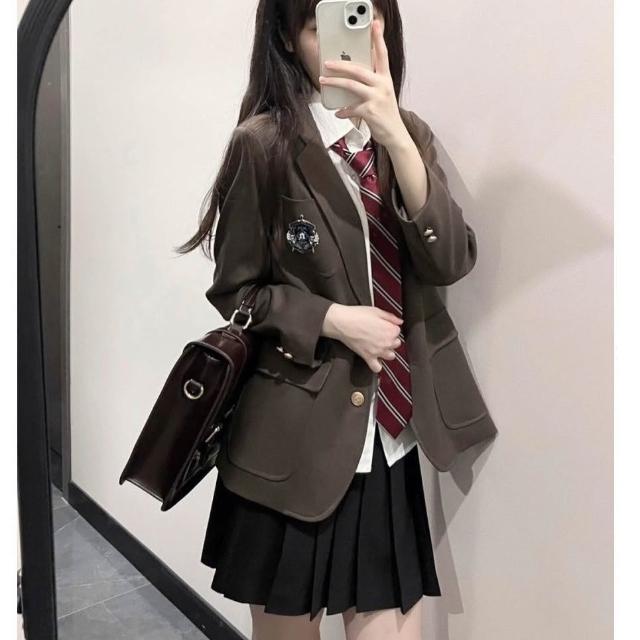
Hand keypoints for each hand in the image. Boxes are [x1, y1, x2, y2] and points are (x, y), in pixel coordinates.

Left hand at [318, 19, 410, 150]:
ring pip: (351, 85)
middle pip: (359, 69)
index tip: (374, 24)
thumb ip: (371, 84)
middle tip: (327, 63)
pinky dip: (343, 111)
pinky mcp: (370, 111)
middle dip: (340, 65)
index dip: (378, 39)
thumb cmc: (386, 114)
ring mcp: (377, 98)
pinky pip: (351, 108)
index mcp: (386, 78)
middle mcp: (382, 85)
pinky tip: (338, 112)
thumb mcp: (382, 94)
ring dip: (335, 83)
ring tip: (323, 81)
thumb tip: (350, 77)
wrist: (395, 134)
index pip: (382, 54)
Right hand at [322, 303, 403, 372]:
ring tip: (379, 346)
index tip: (384, 325)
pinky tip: (375, 359)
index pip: (398, 331)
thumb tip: (399, 322)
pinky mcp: (367, 357)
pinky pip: (377, 368)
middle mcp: (386, 342)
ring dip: (387, 352)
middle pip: (396, 344)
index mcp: (390, 330)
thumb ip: (390, 317)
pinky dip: (377, 365)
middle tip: (380, 334)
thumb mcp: (377, 311)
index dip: (391, 327)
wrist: (342, 322)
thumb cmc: (357, 315)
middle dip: (390, 339)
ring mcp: (377, 351)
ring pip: (391, 356)